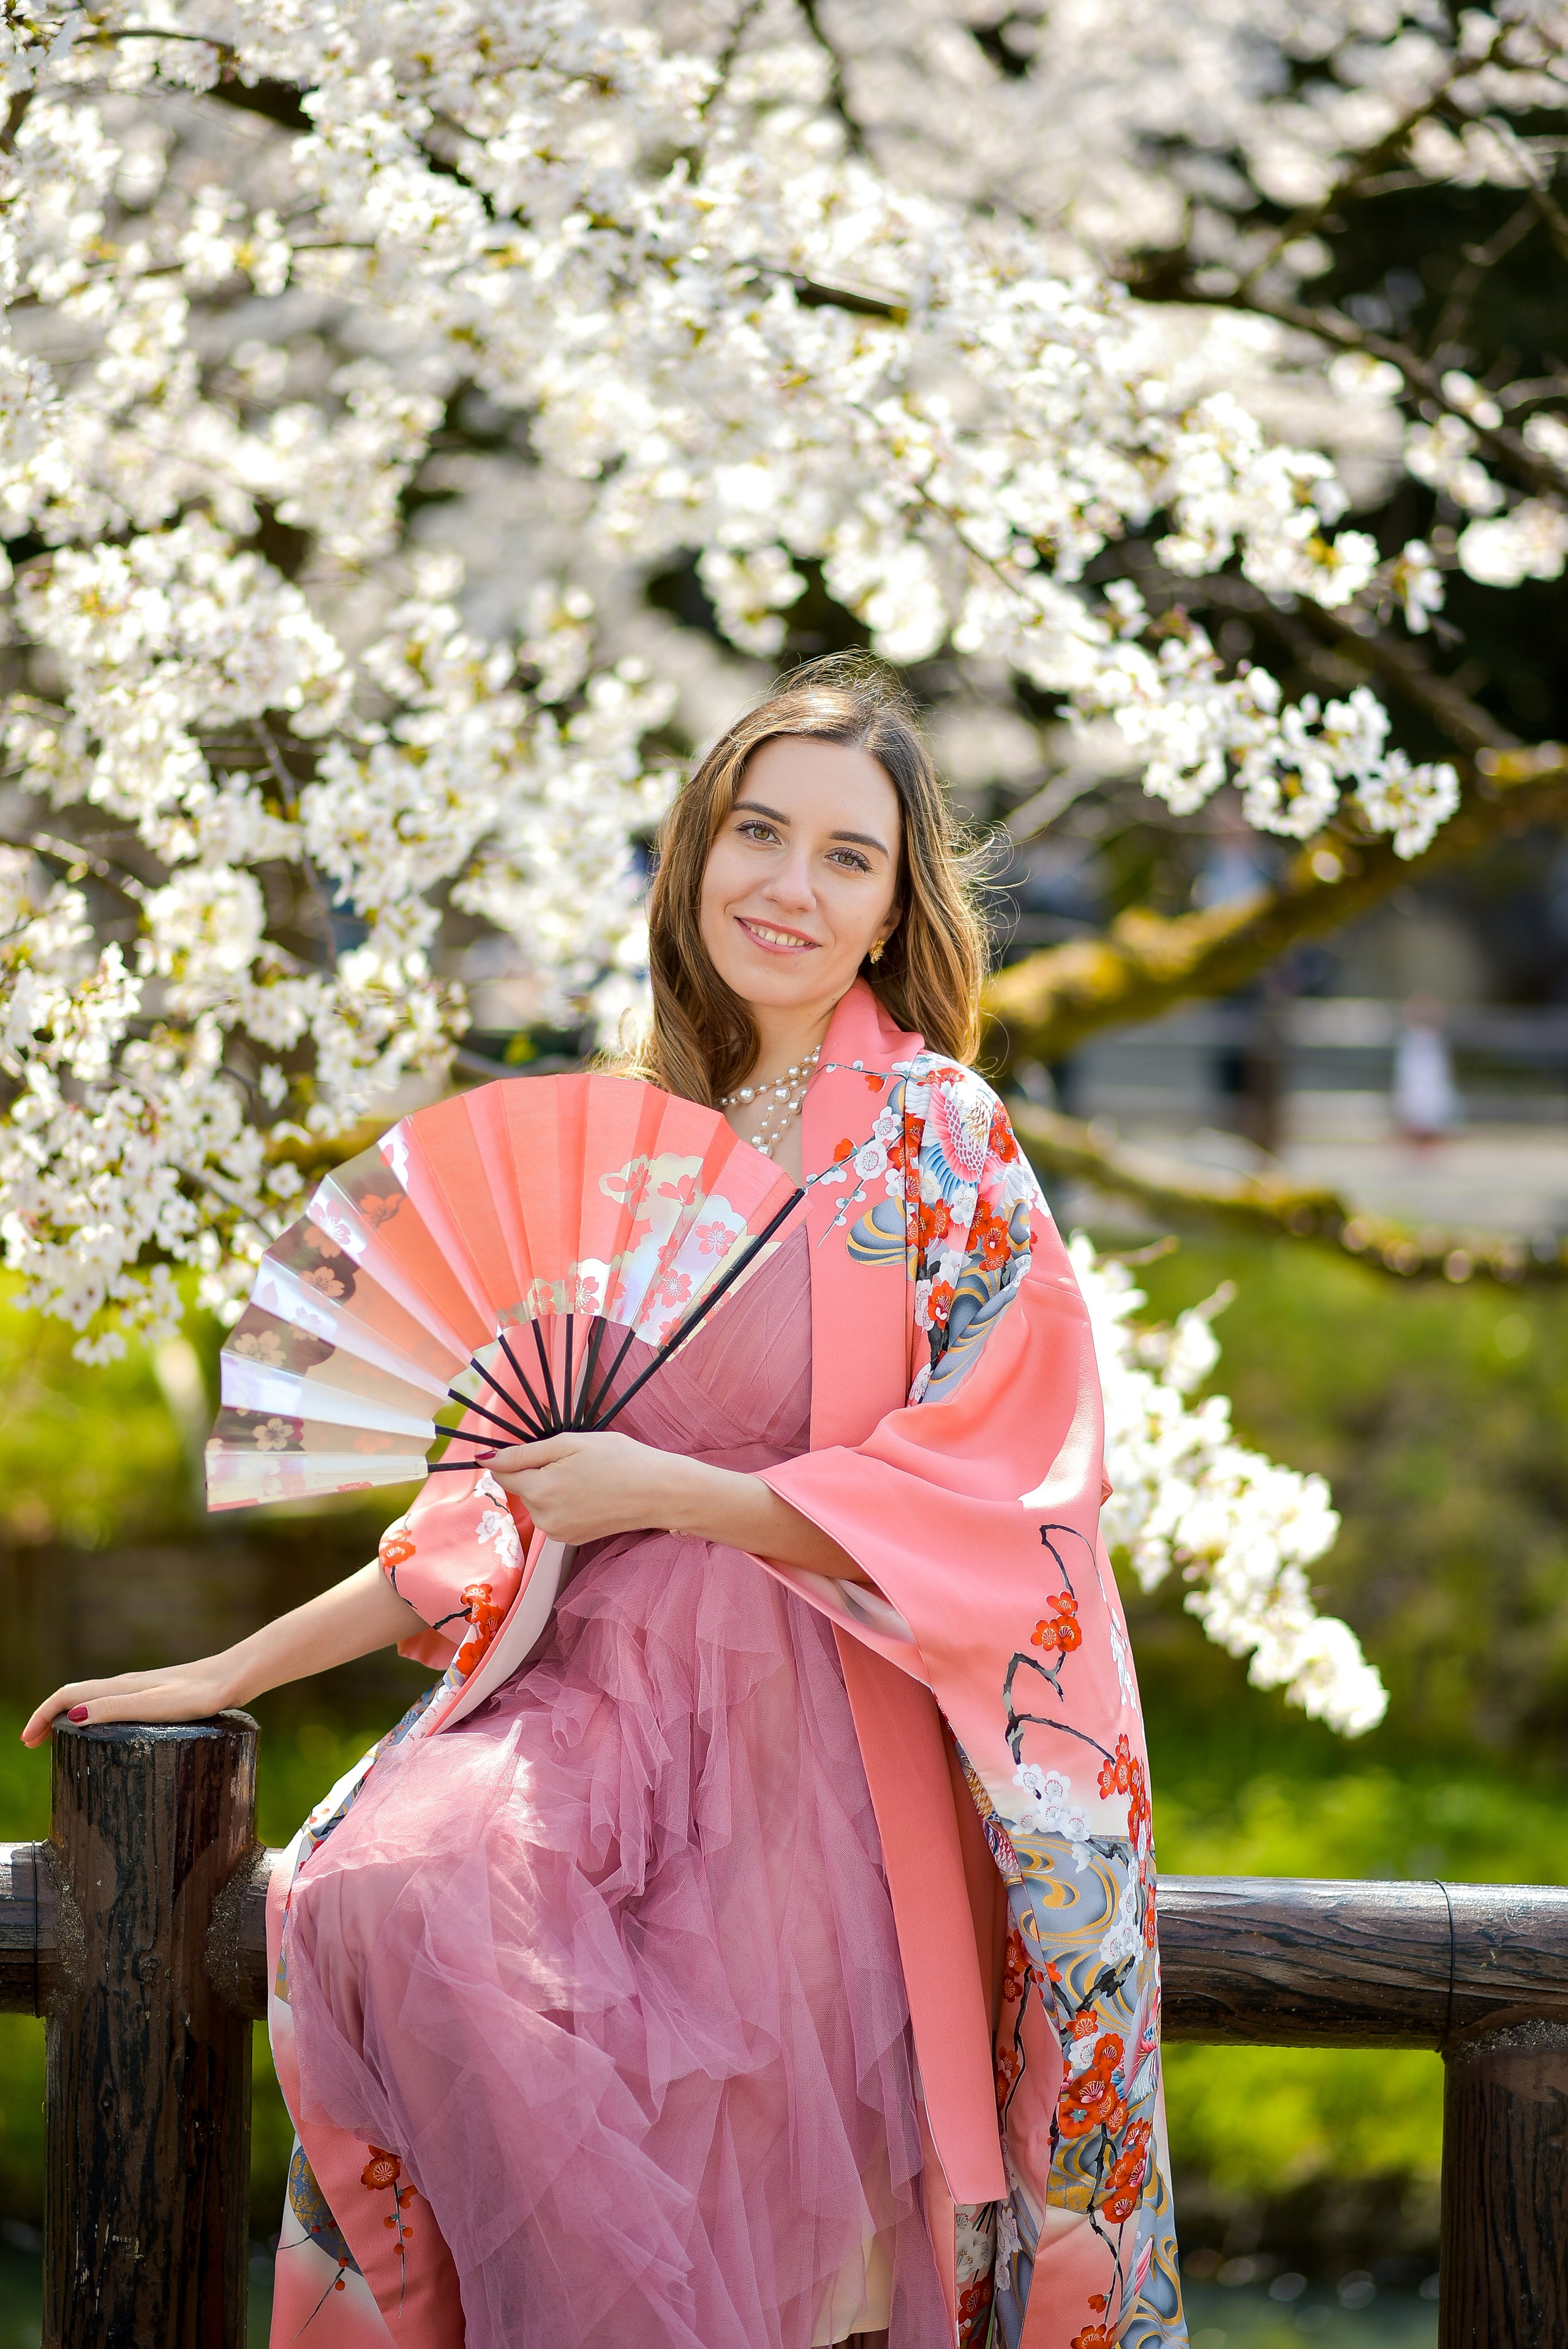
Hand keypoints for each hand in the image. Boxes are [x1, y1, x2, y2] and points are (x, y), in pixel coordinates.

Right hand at [21, 1656, 238, 1748]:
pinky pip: (111, 1704)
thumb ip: (116, 1708)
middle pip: (75, 1696)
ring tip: (58, 1741)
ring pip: (92, 1699)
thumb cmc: (197, 1695)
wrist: (233, 1679)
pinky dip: (92, 1716)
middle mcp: (126, 1685)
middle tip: (34, 1744)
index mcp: (120, 1687)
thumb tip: (74, 1716)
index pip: (68, 1695)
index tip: (27, 1740)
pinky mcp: (156, 1697)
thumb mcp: (154, 1706)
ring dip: (68, 1717)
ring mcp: (141, 1690)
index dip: (43, 1715)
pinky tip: (103, 1732)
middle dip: (49, 1717)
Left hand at [487, 1430, 692, 1545]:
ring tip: (585, 1477)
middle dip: (536, 1471)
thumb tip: (486, 1458)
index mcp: (541, 1491)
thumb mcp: (570, 1443)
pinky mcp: (571, 1540)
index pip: (501, 1473)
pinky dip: (563, 1502)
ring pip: (537, 1502)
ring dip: (549, 1487)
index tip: (533, 1448)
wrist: (658, 1491)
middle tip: (572, 1459)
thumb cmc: (620, 1460)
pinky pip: (553, 1515)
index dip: (511, 1456)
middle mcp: (544, 1518)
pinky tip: (589, 1493)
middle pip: (521, 1488)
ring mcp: (558, 1533)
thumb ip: (524, 1452)